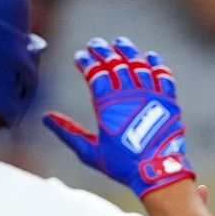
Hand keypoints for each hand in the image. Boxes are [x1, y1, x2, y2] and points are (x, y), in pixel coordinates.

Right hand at [43, 37, 195, 198]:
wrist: (158, 172)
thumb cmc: (122, 165)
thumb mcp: (90, 152)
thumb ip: (68, 133)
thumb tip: (46, 118)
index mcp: (107, 105)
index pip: (95, 72)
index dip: (86, 61)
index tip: (79, 57)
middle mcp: (129, 94)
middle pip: (114, 62)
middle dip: (102, 50)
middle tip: (95, 44)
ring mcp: (150, 94)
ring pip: (138, 63)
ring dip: (127, 51)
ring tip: (119, 43)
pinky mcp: (168, 99)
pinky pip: (162, 74)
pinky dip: (155, 63)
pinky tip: (148, 57)